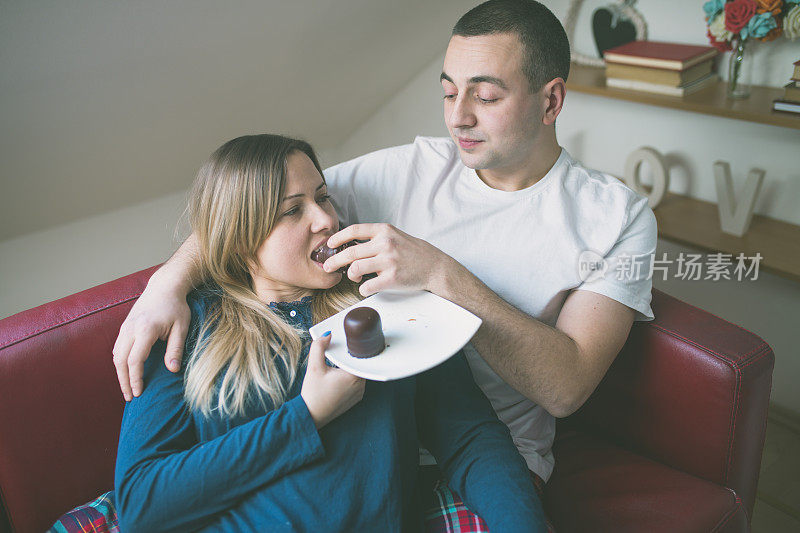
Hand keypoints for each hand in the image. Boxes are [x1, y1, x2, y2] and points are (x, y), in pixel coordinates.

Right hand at [112, 276, 190, 400]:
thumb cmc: (176, 306)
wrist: (164, 286)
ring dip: (119, 373)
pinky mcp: (124, 326)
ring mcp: (125, 327)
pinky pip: (117, 348)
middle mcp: (131, 329)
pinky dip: (119, 362)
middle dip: (123, 381)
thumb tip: (172, 370)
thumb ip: (176, 348)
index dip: (135, 379)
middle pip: (120, 361)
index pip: (134, 360)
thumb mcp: (182, 326)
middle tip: (130, 397)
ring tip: (127, 388)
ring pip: (115, 355)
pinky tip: (125, 372)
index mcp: (145, 330)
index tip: (139, 392)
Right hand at [301, 333, 365, 428]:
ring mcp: (359, 393)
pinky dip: (348, 378)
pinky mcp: (356, 399)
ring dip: (348, 369)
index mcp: (354, 375)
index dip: (350, 348)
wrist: (312, 415)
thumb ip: (319, 347)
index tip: (344, 343)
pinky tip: (337, 378)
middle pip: (358, 364)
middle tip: (336, 355)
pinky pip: (356, 383)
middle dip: (347, 358)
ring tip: (335, 367)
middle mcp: (361, 384)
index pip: (358, 355)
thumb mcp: (313, 367)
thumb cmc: (313, 393)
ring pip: (357, 373)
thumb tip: (327, 335)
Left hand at [323, 223, 452, 296]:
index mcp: (384, 231)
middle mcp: (385, 244)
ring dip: (350, 275)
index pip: (355, 230)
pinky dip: (363, 289)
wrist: (433, 266)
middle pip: (350, 252)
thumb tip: (349, 245)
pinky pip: (367, 286)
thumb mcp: (394, 236)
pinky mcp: (392, 278)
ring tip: (354, 277)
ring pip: (355, 269)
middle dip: (334, 261)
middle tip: (327, 267)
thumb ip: (375, 238)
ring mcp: (389, 261)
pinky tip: (366, 287)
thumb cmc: (412, 252)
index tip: (329, 244)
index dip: (338, 237)